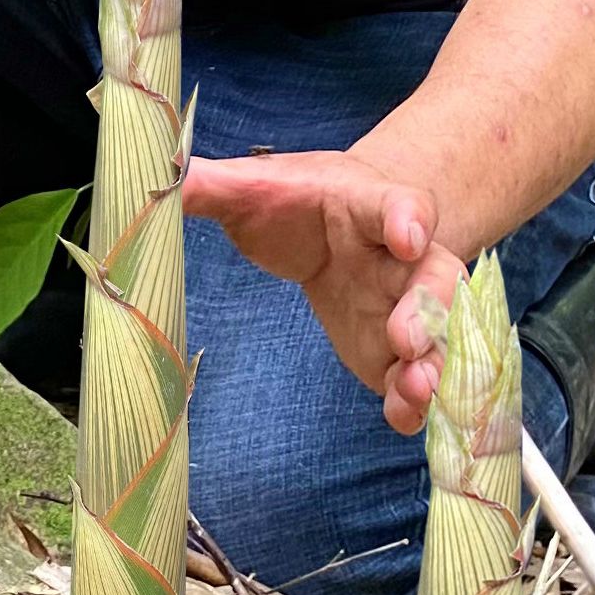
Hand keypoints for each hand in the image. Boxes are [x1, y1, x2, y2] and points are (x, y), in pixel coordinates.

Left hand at [183, 150, 461, 431]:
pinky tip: (401, 417)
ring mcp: (403, 307)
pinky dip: (413, 400)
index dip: (406, 218)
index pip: (398, 204)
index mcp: (367, 206)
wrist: (335, 225)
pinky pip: (413, 376)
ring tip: (415, 390)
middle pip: (434, 278)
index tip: (406, 235)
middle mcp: (401, 259)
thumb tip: (157, 177)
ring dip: (432, 364)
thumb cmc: (295, 202)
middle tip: (407, 338)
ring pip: (437, 335)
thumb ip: (211, 185)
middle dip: (428, 308)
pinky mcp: (393, 351)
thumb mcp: (254, 186)